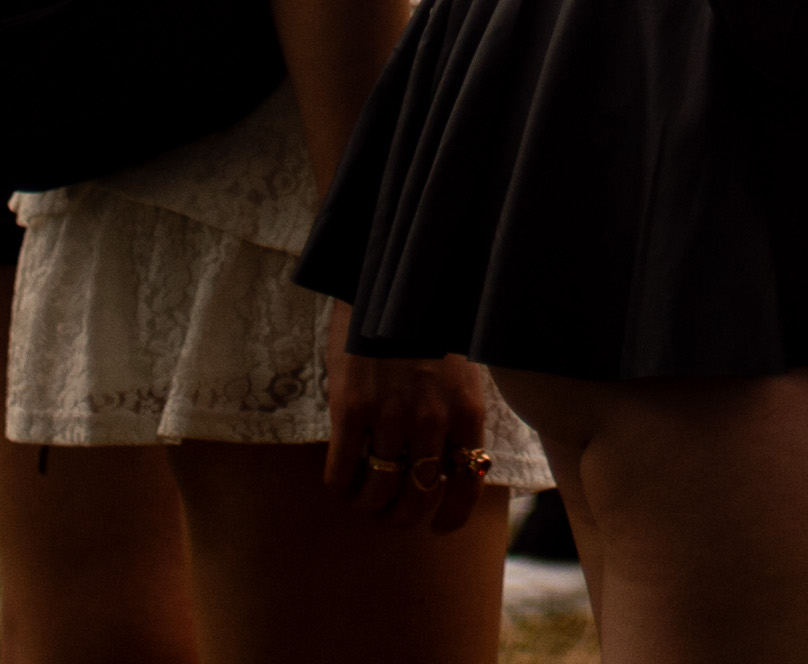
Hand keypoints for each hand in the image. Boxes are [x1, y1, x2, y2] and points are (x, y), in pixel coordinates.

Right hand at [321, 311, 504, 534]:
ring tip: (363, 497)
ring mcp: (391, 415)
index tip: (437, 526)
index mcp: (467, 411)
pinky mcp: (350, 408)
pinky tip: (339, 480)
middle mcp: (433, 420)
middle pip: (418, 497)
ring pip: (378, 490)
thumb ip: (457, 417)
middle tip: (391, 512)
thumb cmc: (427, 326)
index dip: (450, 517)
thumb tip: (452, 466)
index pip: (467, 485)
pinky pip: (342, 471)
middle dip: (403, 515)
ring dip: (369, 503)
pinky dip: (340, 485)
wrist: (392, 281)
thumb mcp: (460, 371)